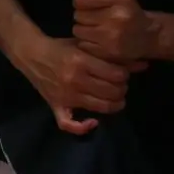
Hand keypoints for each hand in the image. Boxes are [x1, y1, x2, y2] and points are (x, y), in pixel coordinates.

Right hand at [12, 33, 133, 134]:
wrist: (30, 53)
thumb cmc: (59, 47)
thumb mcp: (84, 46)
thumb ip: (111, 55)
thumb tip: (143, 64)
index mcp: (81, 61)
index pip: (116, 75)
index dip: (124, 75)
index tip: (121, 73)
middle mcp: (75, 80)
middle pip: (112, 92)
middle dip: (121, 89)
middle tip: (119, 85)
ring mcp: (65, 95)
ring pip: (100, 107)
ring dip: (114, 104)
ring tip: (114, 98)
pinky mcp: (56, 105)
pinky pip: (69, 124)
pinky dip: (83, 127)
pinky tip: (94, 122)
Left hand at [56, 0, 158, 65]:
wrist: (149, 35)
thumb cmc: (126, 9)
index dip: (83, 1)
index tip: (93, 4)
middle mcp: (117, 17)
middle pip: (78, 15)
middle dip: (84, 16)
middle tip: (99, 18)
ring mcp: (113, 36)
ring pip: (77, 30)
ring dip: (84, 29)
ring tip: (100, 29)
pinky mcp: (110, 52)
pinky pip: (83, 45)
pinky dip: (88, 42)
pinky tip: (101, 40)